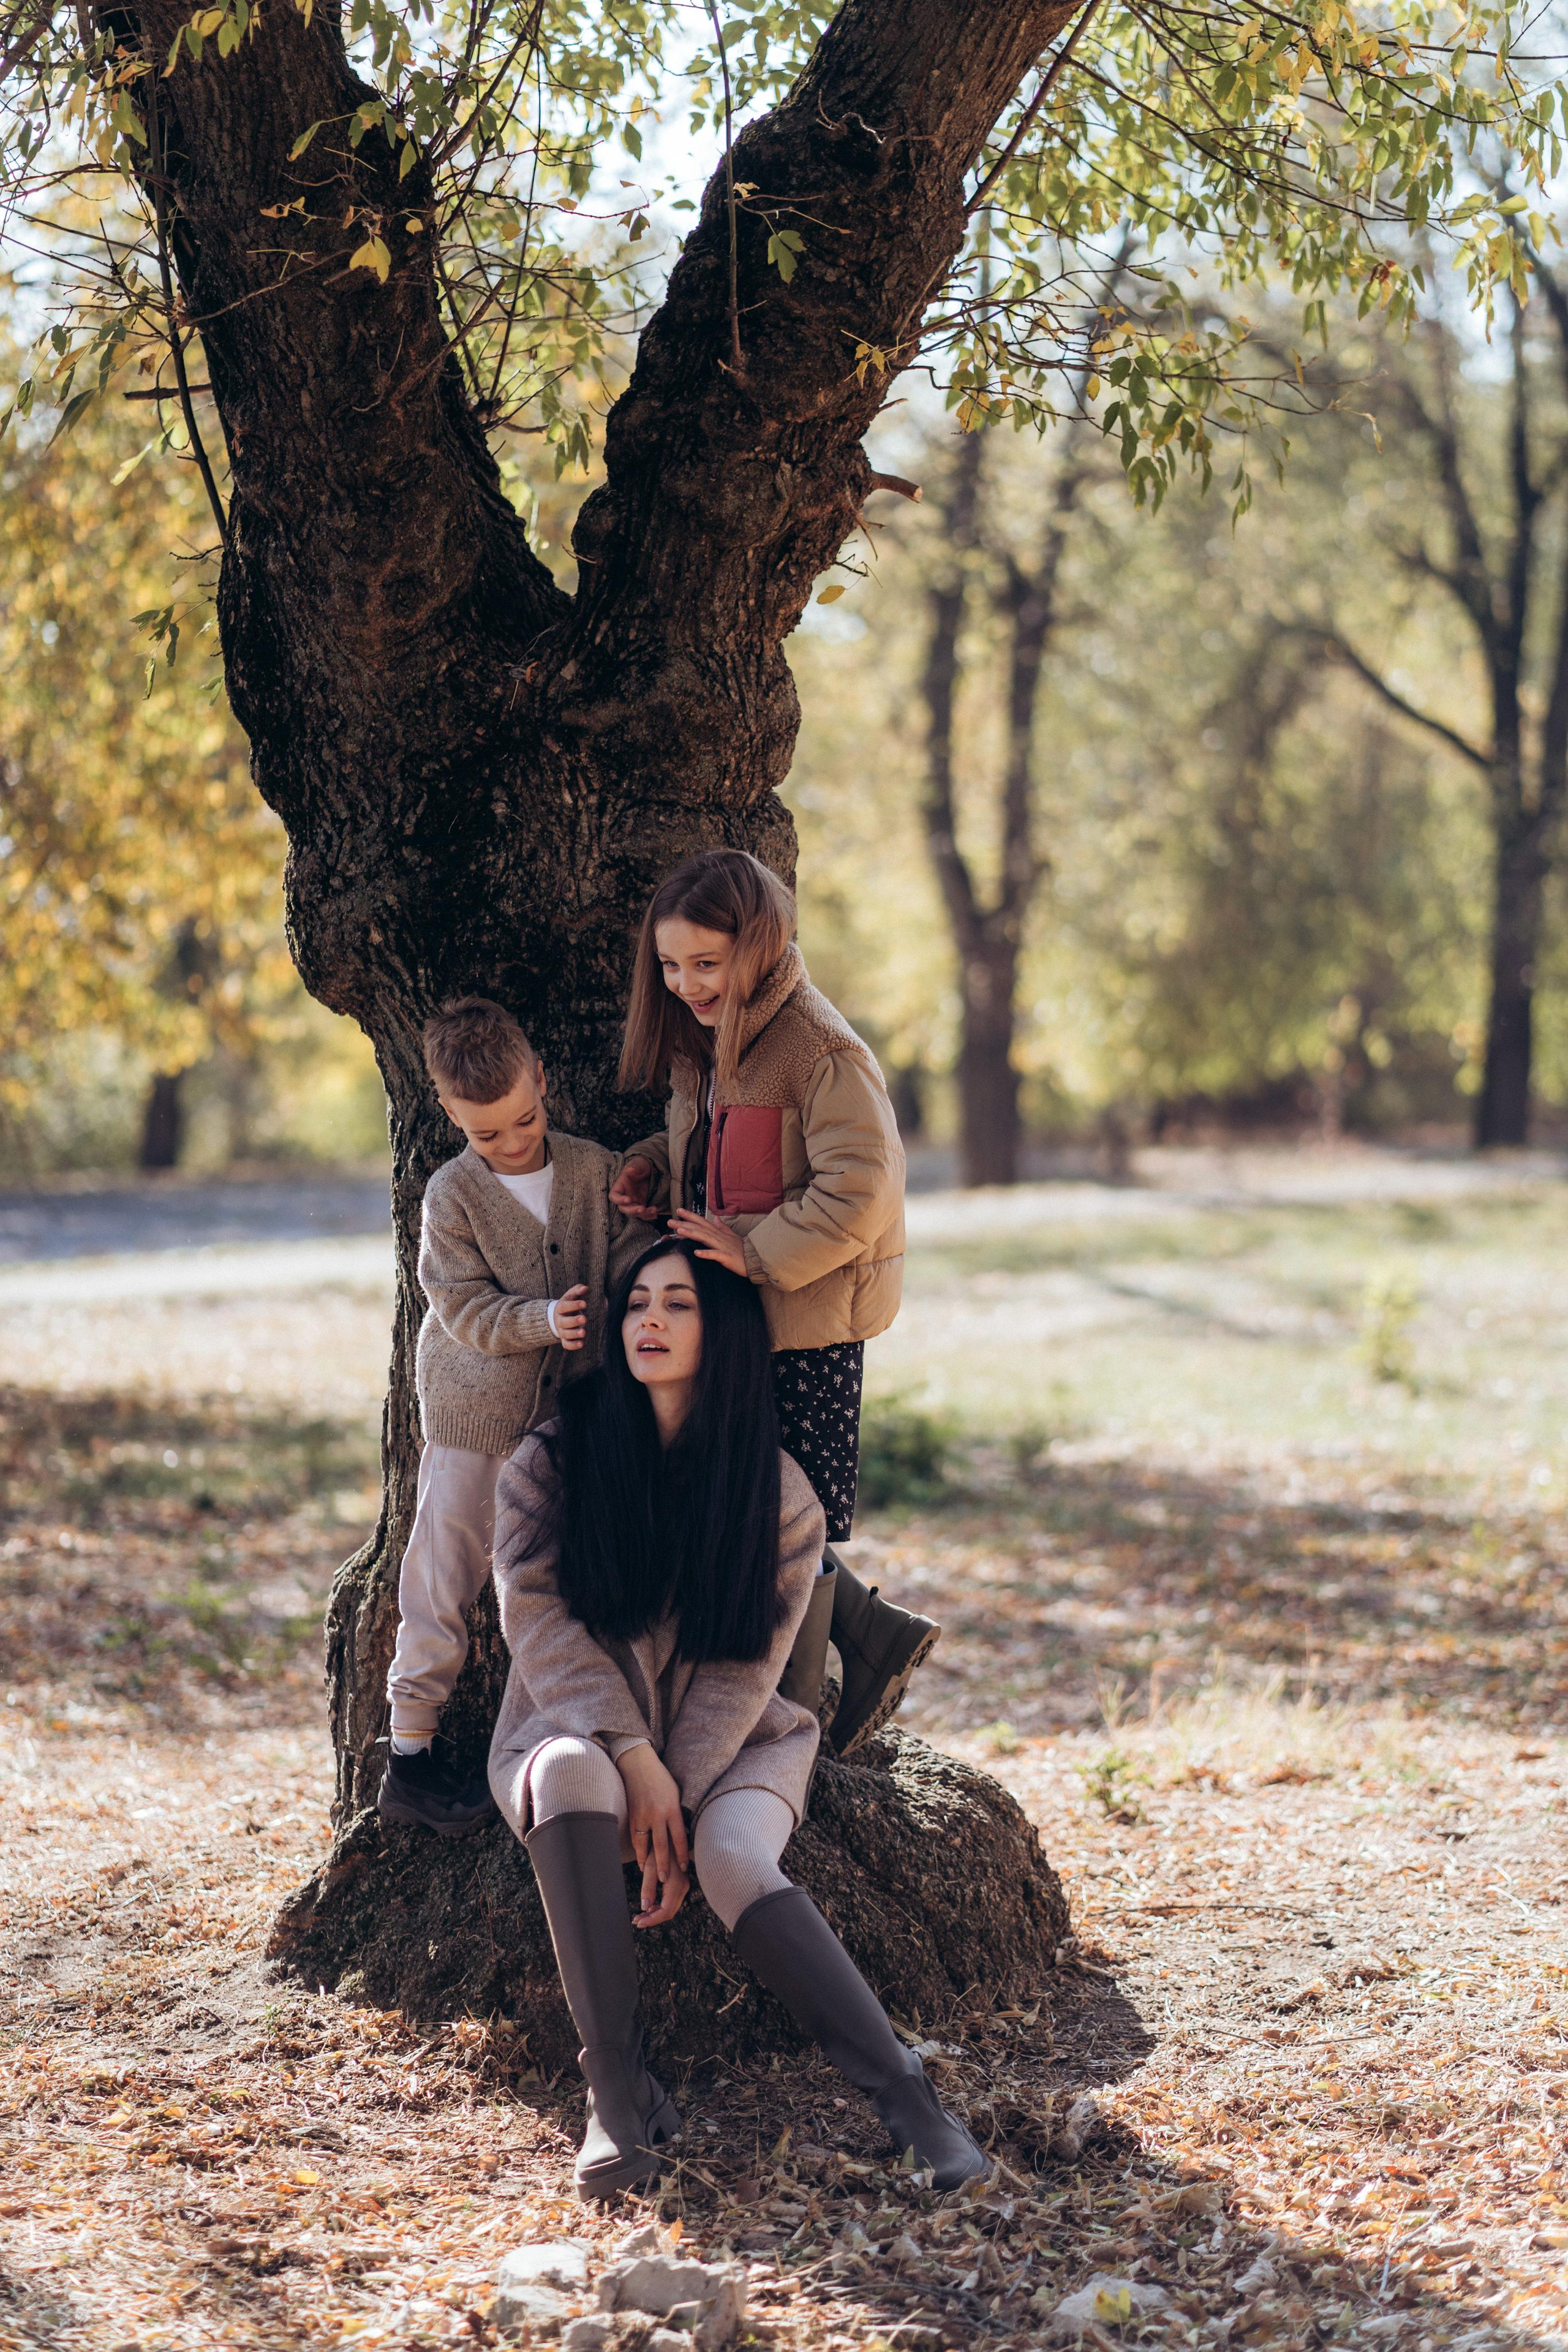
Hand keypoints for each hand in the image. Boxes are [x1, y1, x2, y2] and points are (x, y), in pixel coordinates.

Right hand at [552, 1282, 588, 1351]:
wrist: (557, 1317)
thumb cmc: (568, 1304)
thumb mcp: (571, 1295)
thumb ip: (578, 1290)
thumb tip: (586, 1288)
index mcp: (560, 1308)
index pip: (564, 1307)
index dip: (574, 1305)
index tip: (585, 1304)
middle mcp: (559, 1320)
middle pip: (564, 1322)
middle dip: (574, 1321)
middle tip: (584, 1318)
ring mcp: (561, 1331)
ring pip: (566, 1334)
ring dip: (574, 1334)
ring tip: (584, 1332)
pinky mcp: (565, 1339)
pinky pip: (566, 1344)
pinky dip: (573, 1345)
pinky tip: (582, 1344)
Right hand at [610, 1158, 663, 1222]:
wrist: (648, 1170)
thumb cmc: (640, 1166)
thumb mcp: (638, 1164)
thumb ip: (634, 1167)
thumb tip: (630, 1170)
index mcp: (619, 1187)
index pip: (614, 1196)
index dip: (619, 1200)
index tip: (628, 1199)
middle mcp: (624, 1197)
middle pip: (624, 1208)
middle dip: (632, 1210)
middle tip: (642, 1209)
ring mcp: (633, 1202)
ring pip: (634, 1213)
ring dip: (643, 1214)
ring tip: (654, 1210)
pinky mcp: (641, 1205)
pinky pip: (643, 1214)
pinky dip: (648, 1216)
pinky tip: (655, 1214)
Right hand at [616, 1744, 690, 1926]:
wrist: (639, 1764)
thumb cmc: (661, 1778)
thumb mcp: (676, 1795)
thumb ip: (677, 1814)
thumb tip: (683, 1833)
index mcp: (672, 1809)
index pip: (679, 1838)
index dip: (681, 1855)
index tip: (684, 1868)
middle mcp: (657, 1814)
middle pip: (661, 1846)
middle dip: (664, 1865)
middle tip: (666, 1881)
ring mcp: (642, 1816)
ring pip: (645, 1845)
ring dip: (648, 1862)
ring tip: (650, 1874)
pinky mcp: (632, 1816)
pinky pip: (635, 1838)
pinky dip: (638, 1850)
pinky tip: (640, 1860)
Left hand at [668, 1208, 747, 1277]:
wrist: (755, 1259)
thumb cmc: (742, 1249)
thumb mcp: (731, 1236)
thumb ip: (722, 1227)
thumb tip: (715, 1217)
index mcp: (718, 1233)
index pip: (702, 1222)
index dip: (690, 1216)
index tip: (678, 1210)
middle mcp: (719, 1237)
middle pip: (700, 1228)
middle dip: (685, 1224)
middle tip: (670, 1221)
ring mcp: (722, 1246)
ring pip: (705, 1238)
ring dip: (692, 1234)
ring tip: (679, 1231)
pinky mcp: (726, 1257)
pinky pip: (715, 1255)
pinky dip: (706, 1253)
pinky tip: (696, 1253)